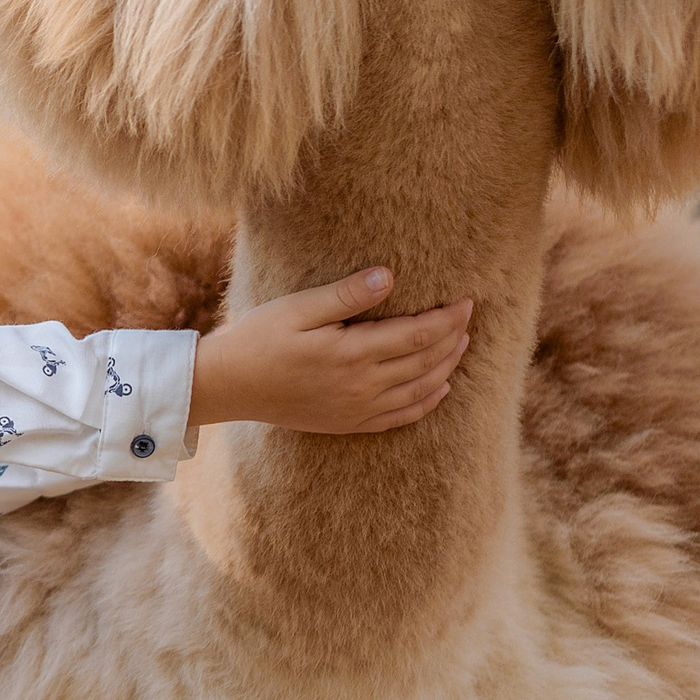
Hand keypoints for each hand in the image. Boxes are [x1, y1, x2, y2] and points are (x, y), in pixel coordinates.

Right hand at [186, 269, 473, 434]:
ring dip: (447, 367)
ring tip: (463, 346)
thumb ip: (346, 295)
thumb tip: (389, 276)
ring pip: (419, 390)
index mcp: (352, 353)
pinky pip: (400, 417)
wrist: (229, 387)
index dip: (447, 318)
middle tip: (469, 317)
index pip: (417, 334)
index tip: (467, 300)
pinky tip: (439, 390)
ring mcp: (357, 409)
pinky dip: (427, 402)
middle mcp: (362, 386)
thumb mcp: (298, 308)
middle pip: (425, 361)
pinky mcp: (348, 423)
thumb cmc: (259, 339)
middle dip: (452, 338)